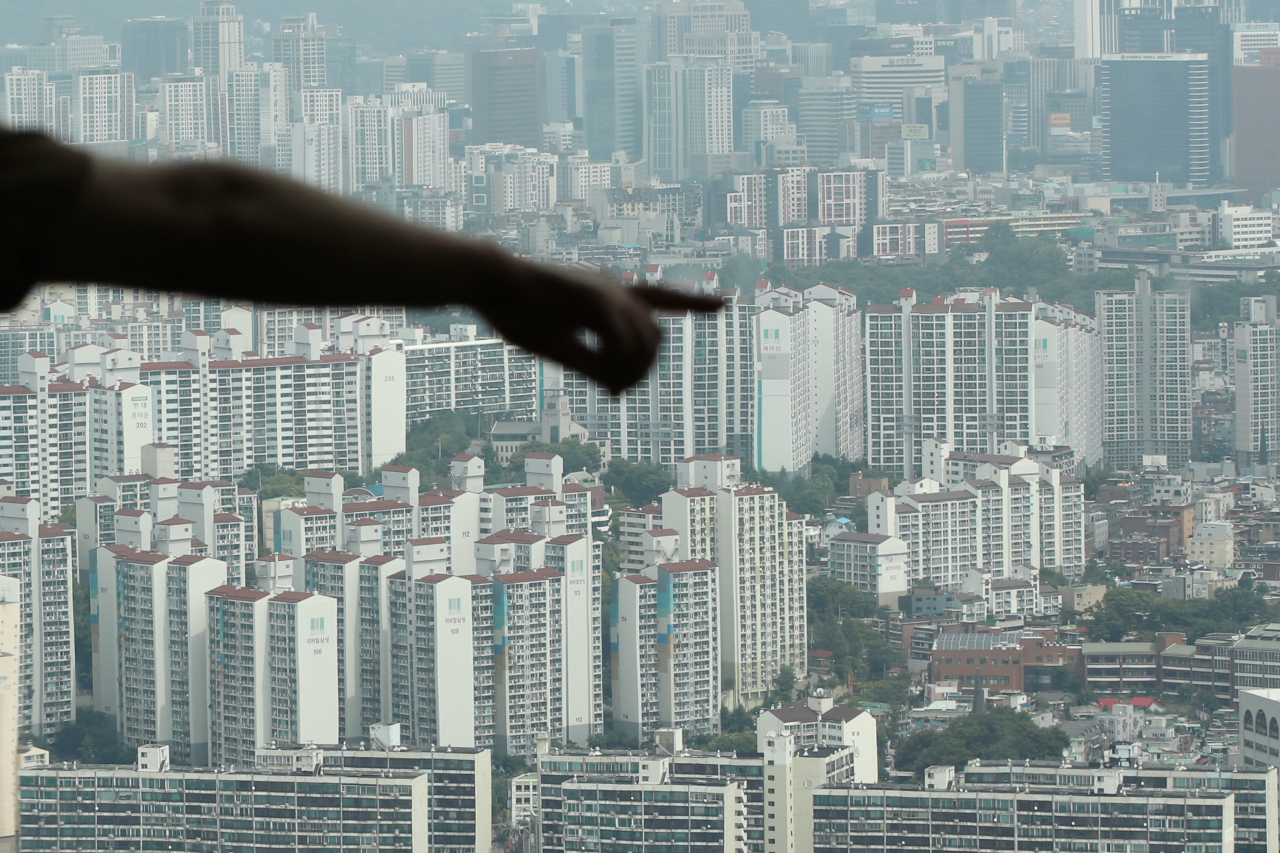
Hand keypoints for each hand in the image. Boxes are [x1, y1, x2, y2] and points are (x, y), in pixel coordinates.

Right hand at [477, 260, 724, 393]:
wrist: (490, 283)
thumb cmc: (516, 311)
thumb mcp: (559, 346)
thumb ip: (592, 364)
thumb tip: (620, 389)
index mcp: (607, 296)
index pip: (661, 295)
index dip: (692, 301)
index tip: (724, 303)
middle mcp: (614, 289)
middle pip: (655, 337)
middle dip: (644, 370)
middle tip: (616, 390)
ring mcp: (606, 290)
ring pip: (645, 342)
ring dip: (632, 372)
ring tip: (607, 384)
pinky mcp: (594, 296)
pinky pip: (623, 340)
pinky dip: (618, 364)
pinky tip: (605, 379)